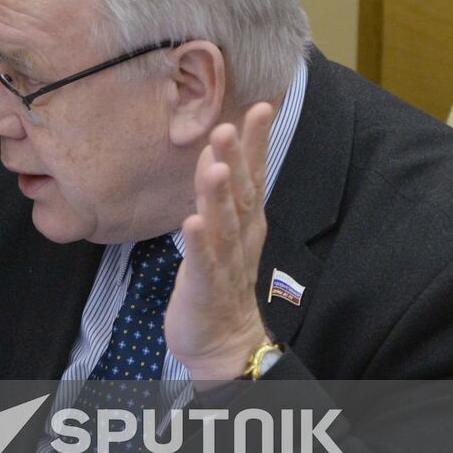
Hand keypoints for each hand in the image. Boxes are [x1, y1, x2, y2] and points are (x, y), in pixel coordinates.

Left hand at [166, 102, 276, 386]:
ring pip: (223, 224)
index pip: (253, 176)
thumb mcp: (225, 232)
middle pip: (239, 194)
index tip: (261, 107)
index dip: (257, 143)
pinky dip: (197, 243)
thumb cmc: (221, 282)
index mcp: (247, 223)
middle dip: (235, 160)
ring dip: (217, 195)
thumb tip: (215, 155)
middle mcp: (240, 238)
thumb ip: (221, 195)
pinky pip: (202, 263)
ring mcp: (225, 263)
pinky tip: (191, 223)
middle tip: (227, 127)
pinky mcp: (205, 288)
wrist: (224, 345)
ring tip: (214, 167)